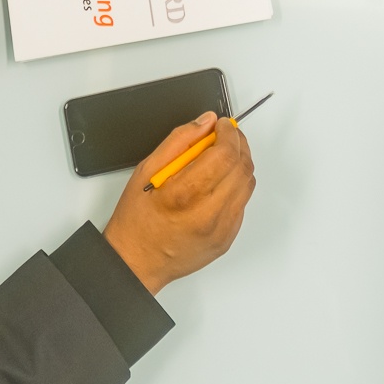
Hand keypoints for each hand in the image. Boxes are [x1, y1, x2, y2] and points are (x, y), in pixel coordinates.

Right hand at [102, 113, 256, 293]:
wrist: (137, 261)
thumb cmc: (137, 219)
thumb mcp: (146, 170)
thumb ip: (179, 141)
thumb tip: (205, 122)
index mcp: (184, 194)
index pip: (225, 155)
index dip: (229, 134)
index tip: (222, 125)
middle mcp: (207, 214)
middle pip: (242, 168)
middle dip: (238, 144)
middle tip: (227, 136)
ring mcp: (220, 230)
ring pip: (247, 185)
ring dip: (240, 165)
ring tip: (223, 158)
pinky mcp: (227, 239)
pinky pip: (242, 204)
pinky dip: (235, 187)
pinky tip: (218, 184)